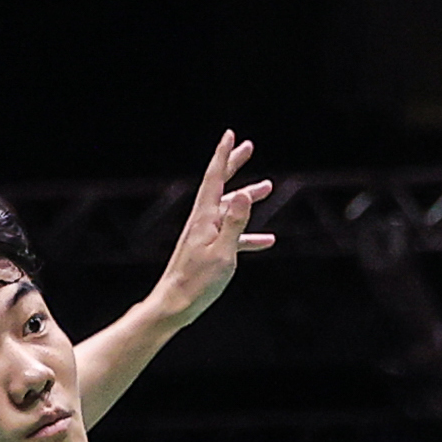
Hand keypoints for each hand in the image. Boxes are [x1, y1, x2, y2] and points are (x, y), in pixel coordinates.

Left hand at [149, 130, 275, 328]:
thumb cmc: (196, 282)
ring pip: (229, 210)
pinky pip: (231, 237)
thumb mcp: (223, 253)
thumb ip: (235, 223)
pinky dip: (248, 235)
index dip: (223, 155)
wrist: (173, 306)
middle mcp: (202, 222)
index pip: (214, 178)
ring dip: (247, 198)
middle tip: (248, 147)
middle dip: (233, 165)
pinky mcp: (207, 251)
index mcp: (203, 218)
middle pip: (220, 186)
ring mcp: (204, 236)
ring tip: (267, 187)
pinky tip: (267, 240)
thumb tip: (243, 194)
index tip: (230, 134)